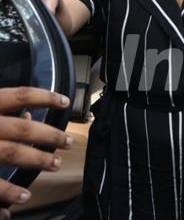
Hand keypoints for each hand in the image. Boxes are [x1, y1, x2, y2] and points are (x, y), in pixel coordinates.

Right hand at [0, 87, 72, 207]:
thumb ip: (2, 109)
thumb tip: (31, 116)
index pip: (19, 96)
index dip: (45, 97)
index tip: (66, 102)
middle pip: (23, 129)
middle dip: (50, 136)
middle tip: (68, 142)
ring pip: (12, 154)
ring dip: (38, 160)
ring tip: (55, 165)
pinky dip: (8, 193)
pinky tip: (24, 197)